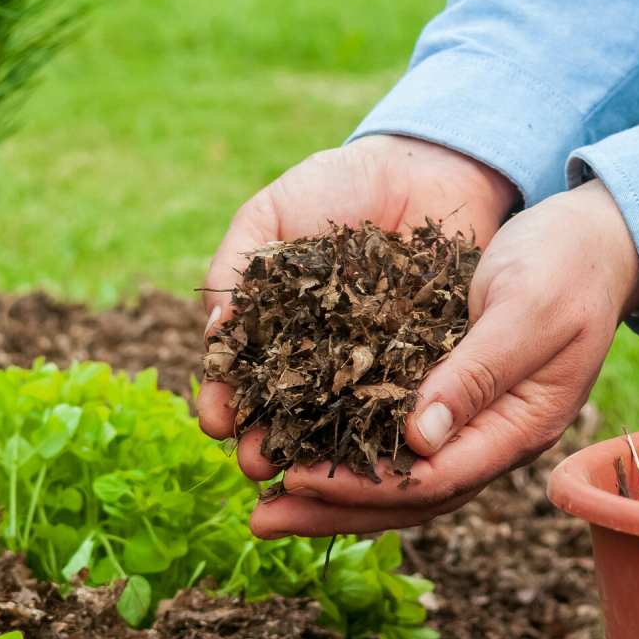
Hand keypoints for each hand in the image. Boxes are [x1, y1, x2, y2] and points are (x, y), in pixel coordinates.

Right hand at [197, 134, 517, 447]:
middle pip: (284, 412)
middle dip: (265, 442)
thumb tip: (215, 331)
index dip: (223, 400)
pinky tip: (368, 451)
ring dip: (317, 452)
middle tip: (256, 465)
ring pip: (338, 420)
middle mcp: (316, 358)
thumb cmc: (337, 185)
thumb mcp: (270, 214)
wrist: (423, 165)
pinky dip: (383, 428)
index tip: (215, 420)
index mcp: (272, 330)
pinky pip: (399, 402)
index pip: (239, 376)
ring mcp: (368, 366)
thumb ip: (236, 269)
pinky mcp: (421, 366)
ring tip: (302, 473)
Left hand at [249, 178, 638, 536]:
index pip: (432, 480)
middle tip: (260, 521)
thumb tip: (418, 439)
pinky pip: (389, 440)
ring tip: (264, 502)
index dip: (363, 486)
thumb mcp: (527, 308)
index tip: (296, 479)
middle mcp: (489, 439)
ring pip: (393, 476)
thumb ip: (477, 372)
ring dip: (329, 494)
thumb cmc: (567, 263)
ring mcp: (469, 424)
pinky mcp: (446, 398)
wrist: (594, 238)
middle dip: (330, 510)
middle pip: (404, 497)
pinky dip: (343, 450)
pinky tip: (297, 447)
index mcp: (517, 428)